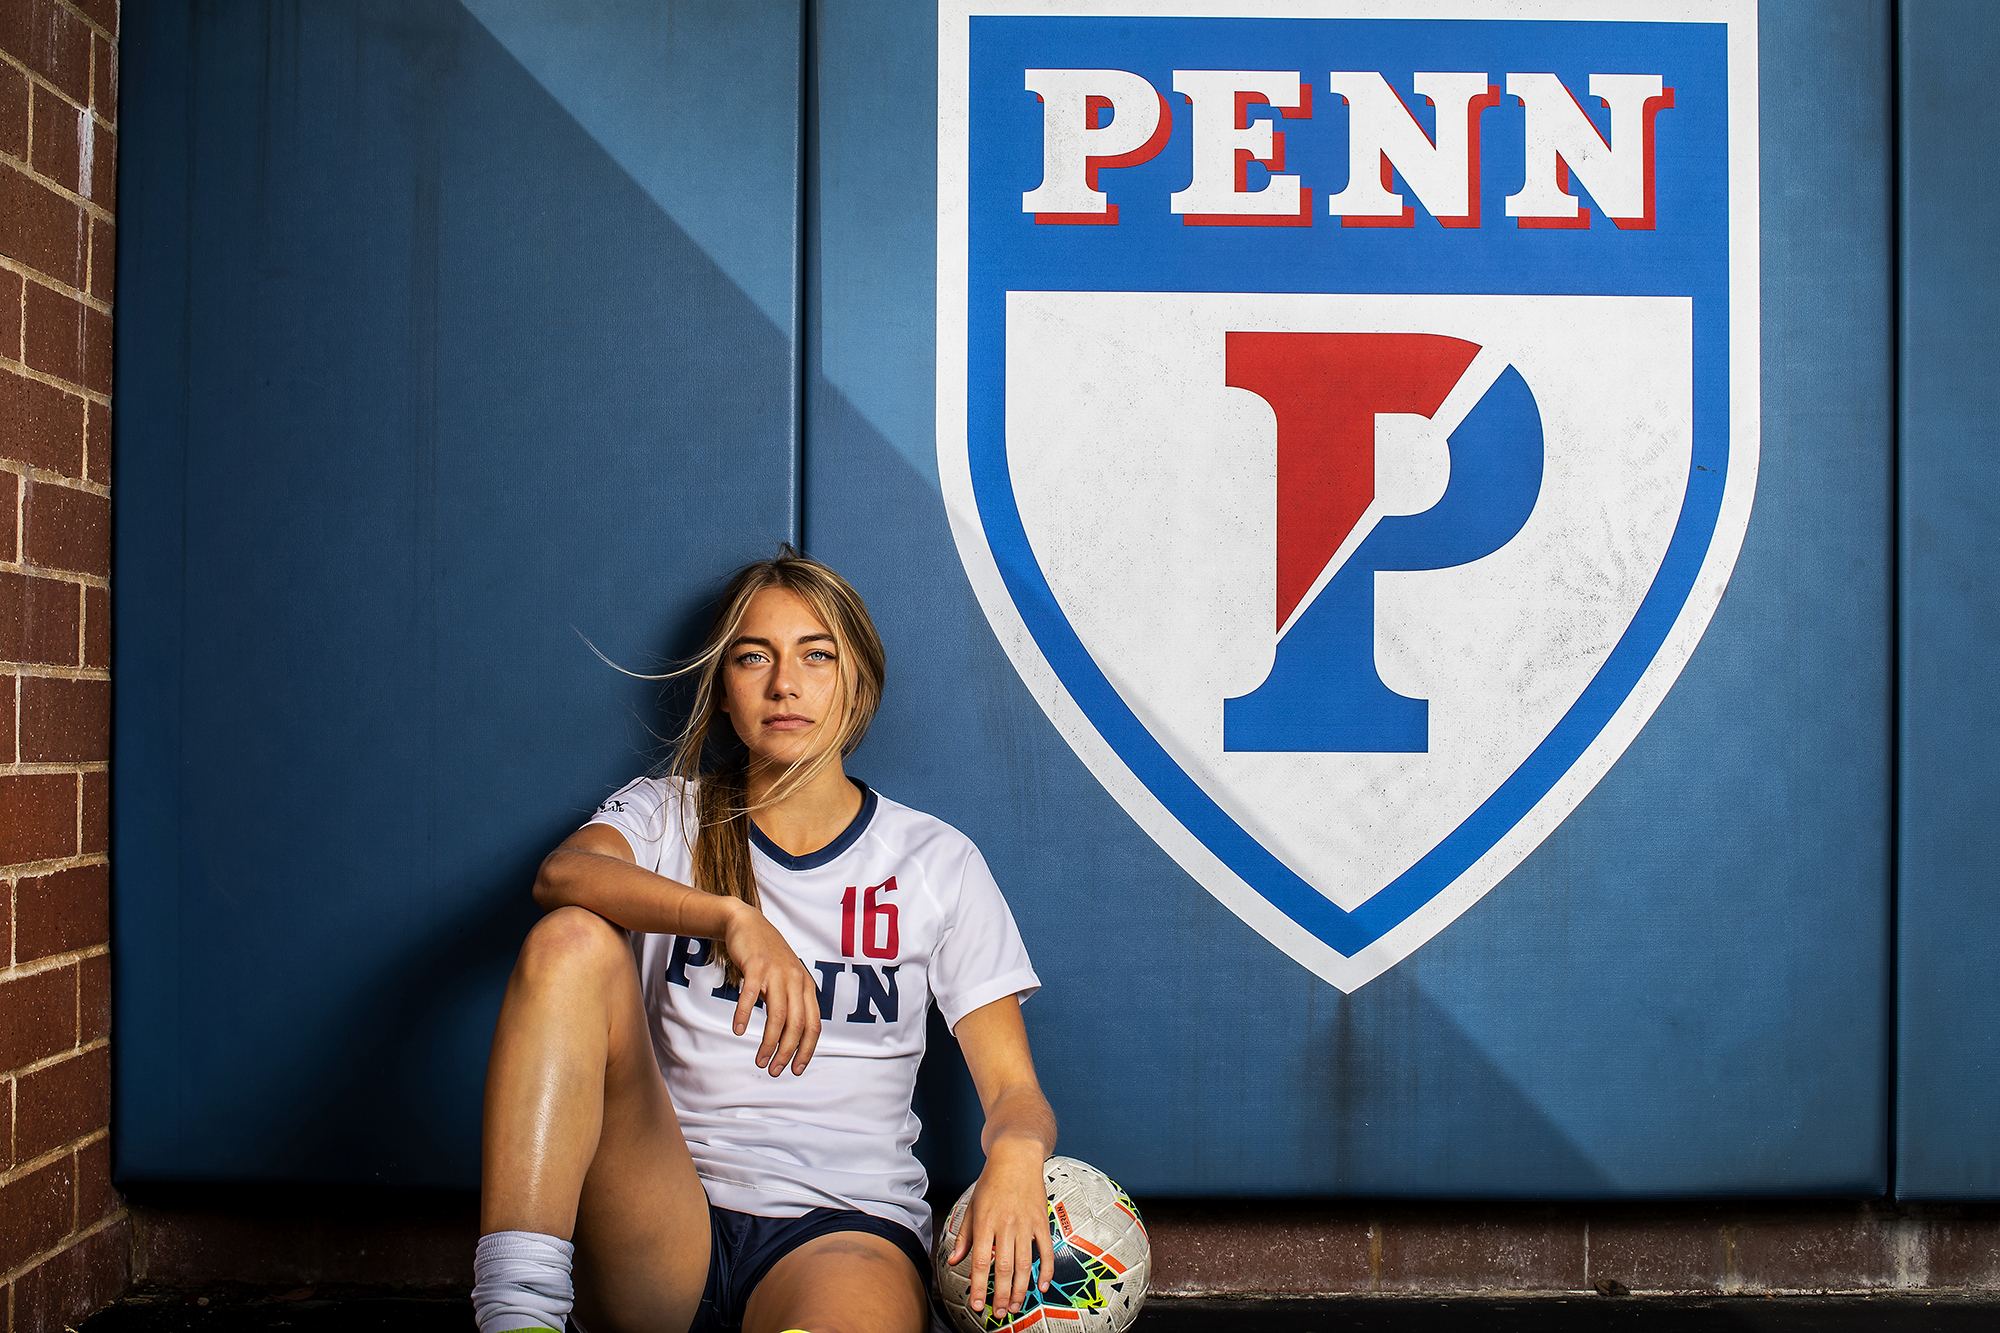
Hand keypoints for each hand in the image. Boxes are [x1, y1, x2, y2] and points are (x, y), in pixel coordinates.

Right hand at [721, 901, 822, 1075]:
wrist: (747, 923)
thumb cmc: (767, 956)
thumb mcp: (786, 979)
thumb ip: (791, 1003)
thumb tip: (790, 1038)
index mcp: (806, 986)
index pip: (814, 1025)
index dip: (807, 1049)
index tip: (796, 1069)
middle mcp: (796, 980)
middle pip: (797, 1024)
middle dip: (788, 1051)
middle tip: (776, 1070)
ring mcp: (777, 971)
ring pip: (777, 1014)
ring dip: (769, 1041)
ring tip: (761, 1060)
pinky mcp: (756, 964)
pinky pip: (751, 994)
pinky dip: (745, 1014)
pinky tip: (739, 1029)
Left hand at [950, 1134, 1050, 1314]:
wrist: (1017, 1155)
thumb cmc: (991, 1180)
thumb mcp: (972, 1205)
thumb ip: (965, 1235)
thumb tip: (954, 1259)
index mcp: (985, 1221)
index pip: (980, 1261)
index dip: (979, 1286)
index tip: (977, 1304)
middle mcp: (1006, 1224)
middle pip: (1004, 1268)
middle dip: (1001, 1295)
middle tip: (999, 1312)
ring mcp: (1026, 1223)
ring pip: (1024, 1263)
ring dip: (1021, 1289)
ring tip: (1016, 1305)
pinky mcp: (1042, 1220)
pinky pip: (1046, 1250)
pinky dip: (1045, 1270)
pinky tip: (1042, 1285)